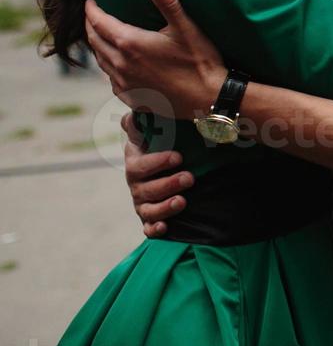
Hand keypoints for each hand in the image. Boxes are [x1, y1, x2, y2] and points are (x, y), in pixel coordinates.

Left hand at [85, 0, 226, 120]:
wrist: (208, 99)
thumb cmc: (200, 63)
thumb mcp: (186, 29)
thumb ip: (169, 4)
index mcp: (130, 44)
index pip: (99, 23)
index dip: (92, 11)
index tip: (89, 2)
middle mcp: (121, 65)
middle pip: (95, 41)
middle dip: (90, 26)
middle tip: (92, 16)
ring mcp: (124, 84)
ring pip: (101, 61)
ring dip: (97, 47)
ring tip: (100, 37)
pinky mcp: (132, 97)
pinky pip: (111, 79)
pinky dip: (109, 67)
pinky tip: (116, 65)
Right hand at [121, 113, 190, 238]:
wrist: (172, 162)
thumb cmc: (164, 142)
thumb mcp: (155, 129)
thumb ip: (143, 122)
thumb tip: (129, 116)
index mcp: (136, 162)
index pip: (139, 165)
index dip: (157, 163)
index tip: (179, 157)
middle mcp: (136, 184)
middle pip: (145, 189)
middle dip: (167, 184)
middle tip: (189, 178)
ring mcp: (142, 201)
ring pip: (147, 209)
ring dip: (164, 207)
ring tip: (182, 201)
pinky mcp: (150, 216)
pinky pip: (148, 227)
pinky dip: (154, 229)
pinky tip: (165, 227)